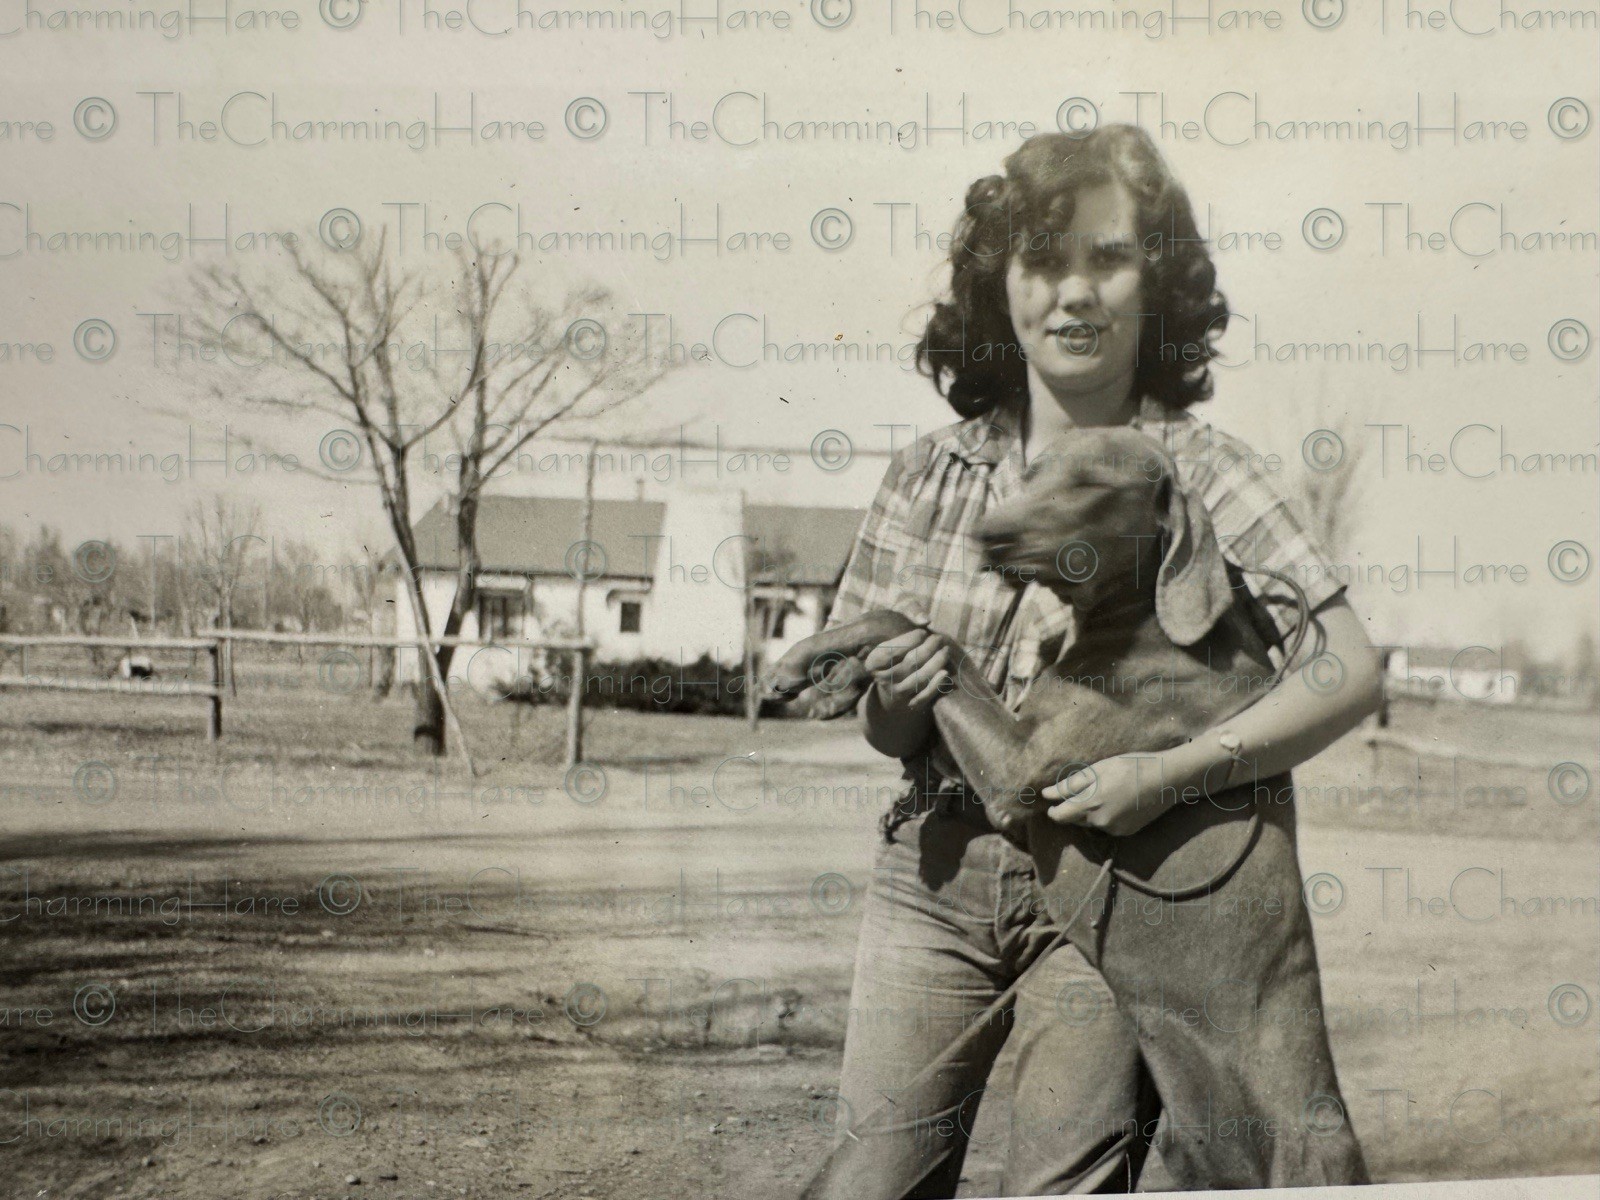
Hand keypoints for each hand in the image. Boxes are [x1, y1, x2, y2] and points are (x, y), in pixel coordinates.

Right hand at [863, 628, 954, 714]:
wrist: (895, 675)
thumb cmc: (898, 643)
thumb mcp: (895, 623)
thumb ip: (909, 610)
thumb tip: (925, 619)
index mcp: (872, 662)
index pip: (890, 651)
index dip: (909, 641)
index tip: (923, 632)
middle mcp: (882, 679)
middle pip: (909, 663)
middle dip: (928, 649)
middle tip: (939, 639)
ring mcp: (896, 693)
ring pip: (919, 679)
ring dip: (936, 663)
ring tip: (945, 651)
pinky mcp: (910, 703)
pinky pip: (925, 696)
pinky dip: (936, 685)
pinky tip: (945, 673)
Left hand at [1041, 753, 1173, 836]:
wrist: (1166, 779)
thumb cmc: (1130, 767)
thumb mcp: (1098, 769)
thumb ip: (1070, 785)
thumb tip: (1046, 794)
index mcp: (1089, 804)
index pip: (1060, 816)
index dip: (1053, 810)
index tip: (1052, 802)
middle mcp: (1099, 822)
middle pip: (1074, 820)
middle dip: (1073, 809)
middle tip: (1082, 792)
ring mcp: (1114, 830)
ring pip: (1091, 823)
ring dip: (1090, 813)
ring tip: (1105, 793)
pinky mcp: (1126, 832)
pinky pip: (1107, 826)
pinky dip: (1106, 816)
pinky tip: (1117, 802)